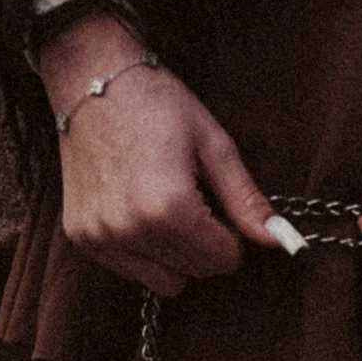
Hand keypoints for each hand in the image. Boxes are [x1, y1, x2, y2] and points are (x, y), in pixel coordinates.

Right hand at [39, 13, 285, 297]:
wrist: (92, 80)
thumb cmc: (157, 104)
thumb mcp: (213, 144)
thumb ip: (245, 199)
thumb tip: (281, 239)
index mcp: (169, 207)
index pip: (223, 260)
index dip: (233, 236)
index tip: (222, 205)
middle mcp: (131, 230)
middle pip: (196, 272)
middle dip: (207, 245)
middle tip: (197, 199)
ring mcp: (101, 236)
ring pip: (163, 280)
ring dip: (176, 254)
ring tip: (168, 206)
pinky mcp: (80, 236)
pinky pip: (129, 269)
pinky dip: (143, 251)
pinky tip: (140, 210)